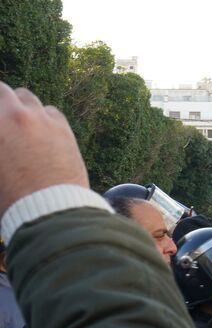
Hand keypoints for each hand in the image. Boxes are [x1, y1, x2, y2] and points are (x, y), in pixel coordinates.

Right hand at [0, 83, 87, 216]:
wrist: (50, 209)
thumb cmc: (11, 199)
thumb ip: (1, 149)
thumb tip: (5, 149)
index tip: (3, 135)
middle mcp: (12, 116)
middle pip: (2, 90)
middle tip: (3, 120)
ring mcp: (39, 119)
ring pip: (25, 96)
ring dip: (19, 105)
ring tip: (18, 122)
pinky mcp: (62, 127)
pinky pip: (50, 110)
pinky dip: (43, 116)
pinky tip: (41, 130)